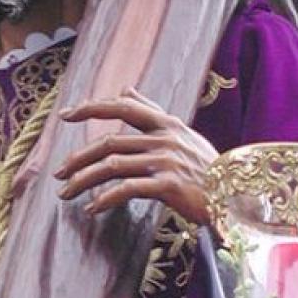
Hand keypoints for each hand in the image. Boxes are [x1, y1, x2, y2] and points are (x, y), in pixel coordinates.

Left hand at [53, 88, 218, 223]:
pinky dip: (104, 199)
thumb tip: (126, 89)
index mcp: (167, 123)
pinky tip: (92, 208)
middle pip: (109, 142)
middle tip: (59, 172)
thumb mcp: (183, 134)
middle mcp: (165, 138)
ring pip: (112, 166)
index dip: (92, 108)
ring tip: (66, 193)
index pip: (123, 106)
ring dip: (83, 181)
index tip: (65, 115)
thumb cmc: (209, 169)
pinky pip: (126, 189)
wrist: (238, 198)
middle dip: (78, 158)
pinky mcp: (168, 185)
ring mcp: (166, 161)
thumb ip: (152, 111)